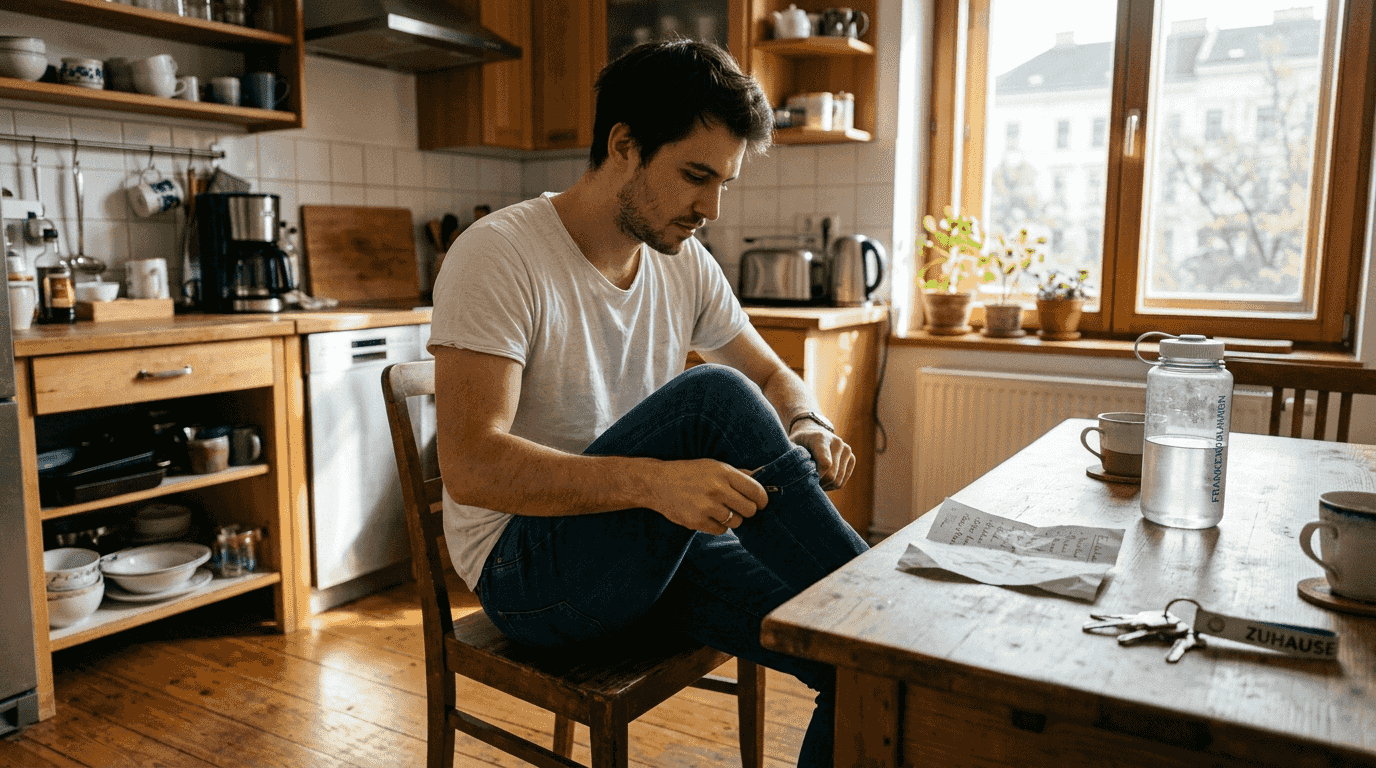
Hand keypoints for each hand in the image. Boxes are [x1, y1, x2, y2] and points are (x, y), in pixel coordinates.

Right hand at [646, 459, 766, 533]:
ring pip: (737, 522)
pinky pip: (721, 530)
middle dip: (748, 510)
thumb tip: (761, 477)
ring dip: (732, 518)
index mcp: (723, 472)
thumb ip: (738, 473)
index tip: (760, 502)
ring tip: (721, 510)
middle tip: (739, 507)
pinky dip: (718, 525)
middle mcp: (716, 489)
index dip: (762, 499)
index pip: (756, 491)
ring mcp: (706, 507)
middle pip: (749, 510)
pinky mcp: (697, 521)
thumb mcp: (714, 465)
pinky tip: (709, 516)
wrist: (658, 483)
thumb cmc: (689, 473)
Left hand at [790, 424, 853, 490]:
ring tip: (814, 480)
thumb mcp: (790, 446)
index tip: (806, 478)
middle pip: (832, 475)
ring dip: (825, 486)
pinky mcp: (851, 458)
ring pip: (838, 481)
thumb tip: (793, 475)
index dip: (816, 476)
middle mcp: (837, 442)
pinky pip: (843, 481)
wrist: (813, 433)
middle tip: (808, 482)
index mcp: (821, 438)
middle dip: (819, 483)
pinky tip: (823, 479)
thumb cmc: (799, 443)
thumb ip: (792, 458)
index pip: (825, 464)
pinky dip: (832, 485)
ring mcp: (846, 450)